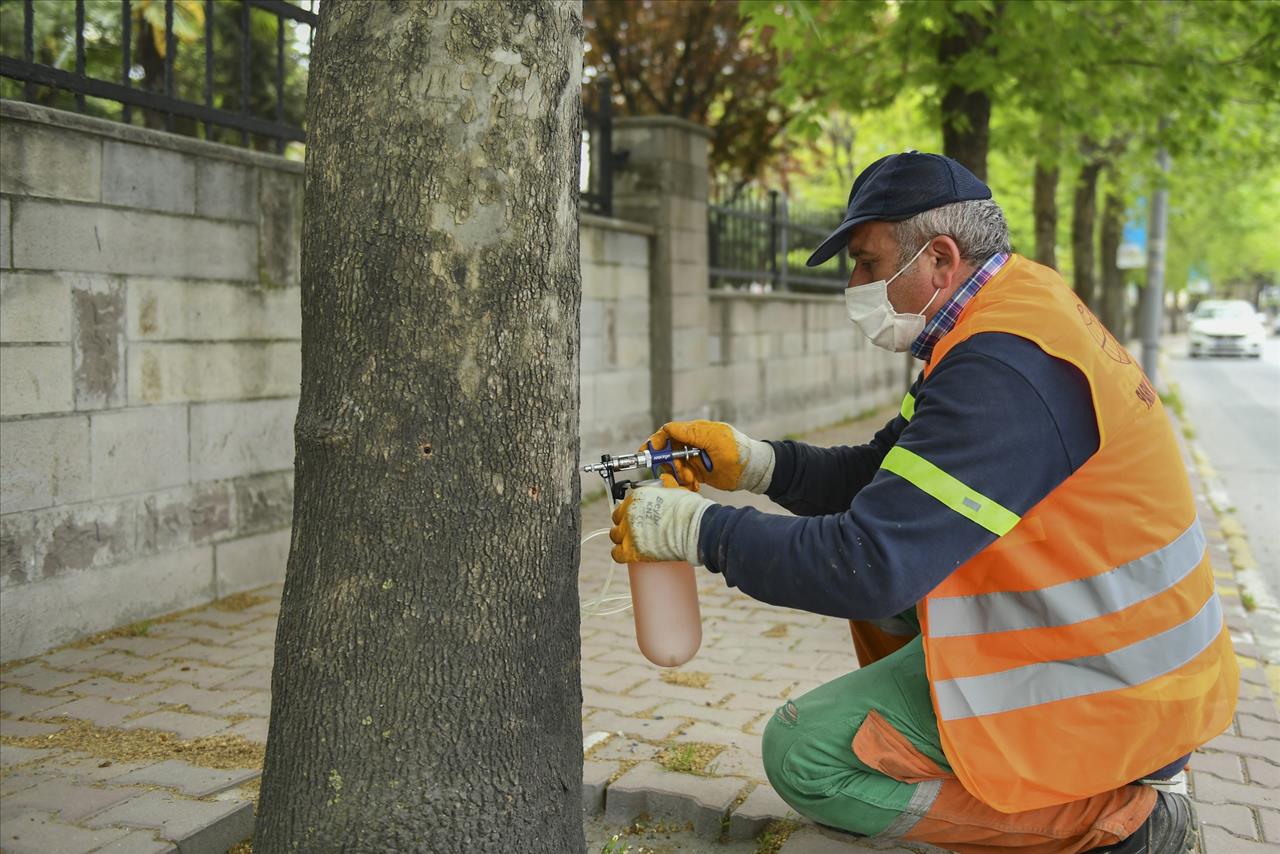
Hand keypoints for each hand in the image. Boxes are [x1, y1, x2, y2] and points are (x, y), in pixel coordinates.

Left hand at [609, 474, 715, 565]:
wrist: (693, 528)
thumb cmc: (688, 510)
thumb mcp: (674, 491)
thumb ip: (665, 488)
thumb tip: (665, 483)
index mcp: (637, 496)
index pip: (624, 504)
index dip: (629, 511)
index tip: (636, 516)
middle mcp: (629, 513)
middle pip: (617, 519)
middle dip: (625, 523)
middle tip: (636, 529)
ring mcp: (629, 532)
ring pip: (615, 535)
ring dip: (622, 538)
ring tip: (633, 542)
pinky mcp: (633, 550)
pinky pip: (616, 553)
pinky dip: (620, 553)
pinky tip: (627, 553)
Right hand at [644, 420, 774, 493]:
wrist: (753, 472)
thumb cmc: (737, 452)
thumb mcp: (714, 439)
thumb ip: (690, 433)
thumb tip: (667, 429)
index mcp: (696, 432)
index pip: (668, 432)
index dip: (656, 442)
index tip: (650, 454)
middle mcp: (693, 444)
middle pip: (668, 452)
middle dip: (670, 464)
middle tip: (680, 472)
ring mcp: (695, 458)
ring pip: (674, 467)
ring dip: (679, 475)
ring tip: (692, 481)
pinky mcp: (698, 471)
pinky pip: (683, 477)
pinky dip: (686, 483)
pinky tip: (696, 486)